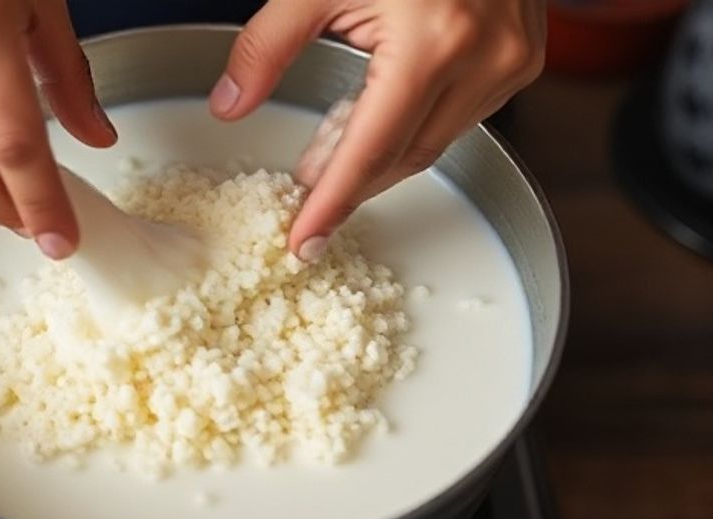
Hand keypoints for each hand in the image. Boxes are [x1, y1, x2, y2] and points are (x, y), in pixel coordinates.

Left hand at [208, 0, 544, 261]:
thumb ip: (267, 45)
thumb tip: (229, 105)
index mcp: (431, 42)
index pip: (372, 150)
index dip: (333, 203)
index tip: (305, 242)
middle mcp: (483, 60)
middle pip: (404, 158)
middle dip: (351, 185)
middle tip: (306, 196)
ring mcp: (511, 62)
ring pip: (434, 143)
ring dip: (379, 156)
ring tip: (330, 151)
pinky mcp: (522, 60)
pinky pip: (461, 117)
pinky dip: (412, 126)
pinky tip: (375, 115)